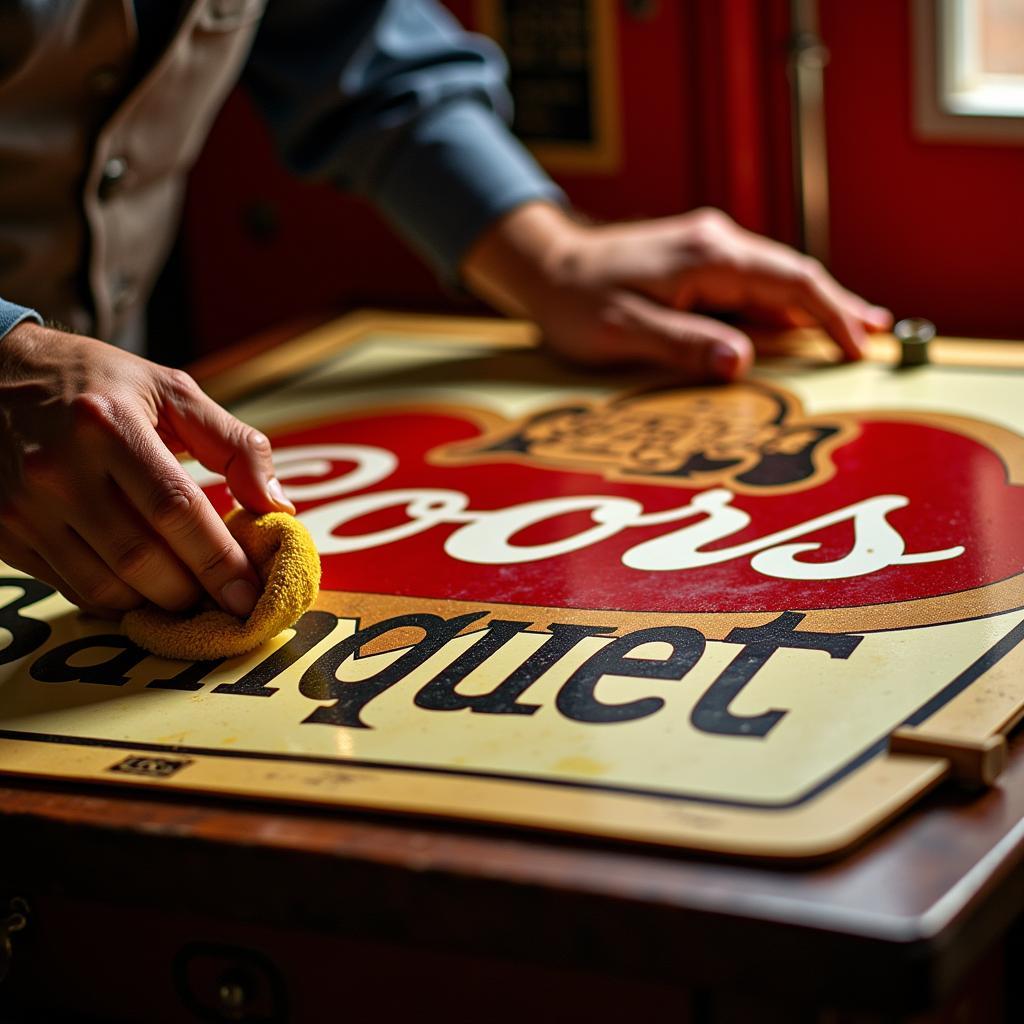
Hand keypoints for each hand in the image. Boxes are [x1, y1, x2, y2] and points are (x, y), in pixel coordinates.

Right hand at [0, 323, 294, 617]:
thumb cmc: (98, 381)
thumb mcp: (171, 390)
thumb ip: (234, 443)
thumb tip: (278, 505)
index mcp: (108, 425)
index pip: (176, 510)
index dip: (219, 560)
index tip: (251, 593)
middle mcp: (58, 468)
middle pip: (141, 559)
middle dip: (193, 592)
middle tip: (224, 599)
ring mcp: (23, 505)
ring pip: (104, 587)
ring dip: (156, 606)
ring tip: (188, 596)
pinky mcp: (3, 530)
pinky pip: (70, 588)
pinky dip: (115, 601)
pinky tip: (142, 589)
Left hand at [461, 203, 891, 379]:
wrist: (545, 266)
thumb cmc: (575, 302)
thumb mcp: (621, 332)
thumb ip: (682, 344)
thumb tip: (741, 361)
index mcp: (706, 257)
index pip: (790, 281)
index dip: (830, 314)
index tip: (858, 344)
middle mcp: (715, 243)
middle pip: (793, 275)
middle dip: (836, 307)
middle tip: (877, 337)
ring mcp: (707, 248)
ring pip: (775, 278)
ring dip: (811, 307)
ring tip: (854, 332)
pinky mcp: (696, 262)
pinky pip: (750, 284)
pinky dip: (779, 306)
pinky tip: (795, 325)